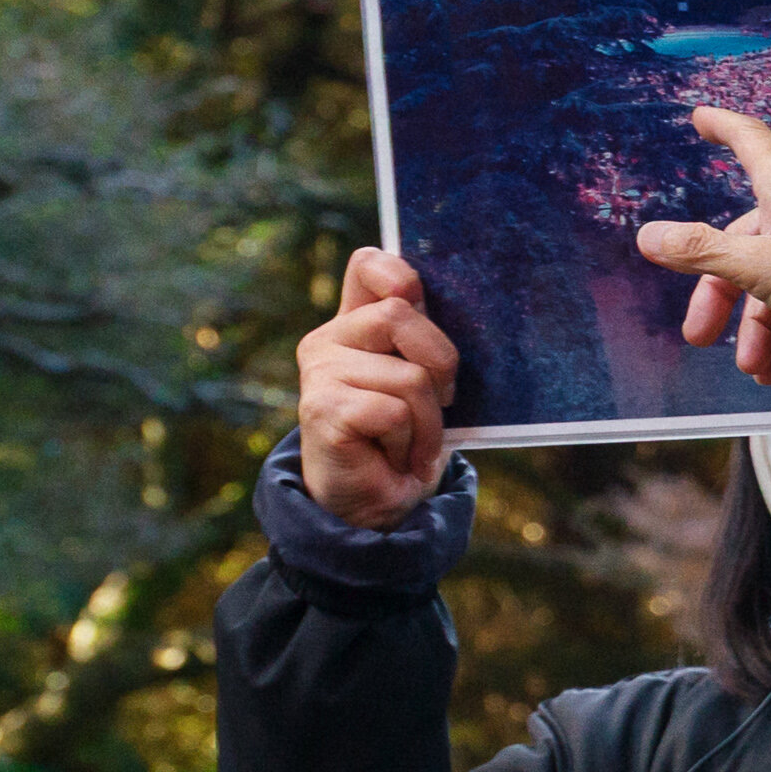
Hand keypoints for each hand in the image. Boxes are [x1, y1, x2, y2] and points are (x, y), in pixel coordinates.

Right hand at [293, 252, 461, 527]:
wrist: (375, 505)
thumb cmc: (404, 440)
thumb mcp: (424, 382)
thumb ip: (424, 341)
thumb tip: (449, 300)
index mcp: (355, 325)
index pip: (368, 266)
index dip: (398, 271)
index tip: (415, 296)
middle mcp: (329, 340)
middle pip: (401, 315)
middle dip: (441, 365)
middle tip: (438, 404)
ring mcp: (320, 373)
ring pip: (410, 375)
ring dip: (429, 420)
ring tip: (411, 442)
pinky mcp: (322, 409)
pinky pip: (395, 412)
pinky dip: (412, 443)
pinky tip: (395, 458)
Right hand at [633, 104, 770, 381]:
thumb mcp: (758, 265)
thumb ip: (702, 253)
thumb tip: (649, 237)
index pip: (749, 141)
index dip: (723, 127)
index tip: (702, 118)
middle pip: (747, 240)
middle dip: (721, 294)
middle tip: (698, 334)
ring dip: (756, 328)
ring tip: (754, 367)